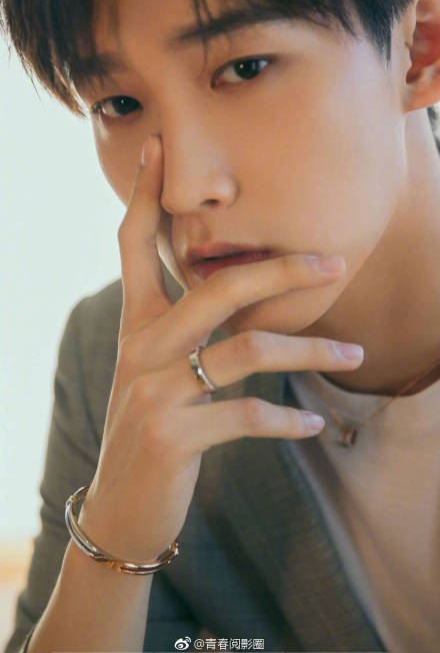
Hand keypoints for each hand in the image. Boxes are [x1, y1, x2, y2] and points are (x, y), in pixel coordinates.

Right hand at [79, 135, 363, 563]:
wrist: (121, 505)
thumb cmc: (151, 426)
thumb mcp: (154, 367)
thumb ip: (182, 324)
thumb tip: (235, 287)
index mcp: (136, 323)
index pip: (134, 243)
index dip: (145, 193)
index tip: (160, 148)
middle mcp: (142, 347)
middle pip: (216, 287)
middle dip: (280, 270)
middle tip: (334, 262)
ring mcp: (155, 391)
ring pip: (245, 349)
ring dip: (310, 351)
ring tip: (354, 355)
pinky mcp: (175, 435)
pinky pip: (247, 414)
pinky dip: (288, 420)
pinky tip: (316, 424)